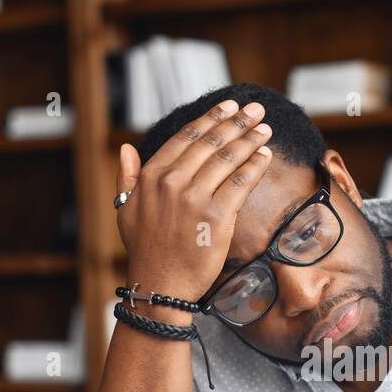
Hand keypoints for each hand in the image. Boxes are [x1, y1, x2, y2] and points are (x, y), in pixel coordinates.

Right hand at [115, 98, 272, 300]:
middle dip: (237, 122)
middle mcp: (172, 181)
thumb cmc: (145, 250)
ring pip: (228, 158)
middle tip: (256, 110)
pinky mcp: (217, 216)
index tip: (228, 107)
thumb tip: (127, 149)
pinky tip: (265, 156)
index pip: (186, 137)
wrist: (161, 285)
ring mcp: (195, 198)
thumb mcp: (126, 210)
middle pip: (211, 143)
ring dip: (250, 140)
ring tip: (265, 129)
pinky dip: (255, 166)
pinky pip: (241, 183)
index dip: (210, 118)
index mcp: (151, 176)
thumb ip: (127, 177)